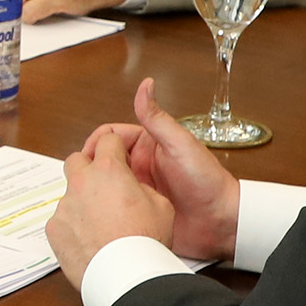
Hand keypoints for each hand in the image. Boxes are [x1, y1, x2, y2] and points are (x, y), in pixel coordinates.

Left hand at [45, 124, 176, 287]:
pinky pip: (62, 219)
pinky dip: (73, 226)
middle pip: (77, 159)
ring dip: (82, 201)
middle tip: (104, 185)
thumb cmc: (146, 241)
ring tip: (101, 223)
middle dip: (89, 167)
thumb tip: (131, 187)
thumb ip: (141, 187)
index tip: (120, 156)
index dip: (117, 146)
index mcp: (108, 170)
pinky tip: (90, 240)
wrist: (125, 274)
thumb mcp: (160, 205)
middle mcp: (82, 183)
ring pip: (69, 193)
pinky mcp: (54, 228)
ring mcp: (65, 206)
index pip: (107, 139)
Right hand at [81, 78, 241, 261]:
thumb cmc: (208, 181)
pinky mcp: (139, 210)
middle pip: (104, 161)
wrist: (221, 221)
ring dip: (97, 188)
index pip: (111, 136)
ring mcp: (139, 189)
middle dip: (92, 167)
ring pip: (106, 184)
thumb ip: (158, 118)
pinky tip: (102, 212)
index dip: (96, 144)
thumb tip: (146, 85)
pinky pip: (115, 207)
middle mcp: (140, 166)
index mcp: (148, 145)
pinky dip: (106, 208)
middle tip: (84, 179)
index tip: (88, 157)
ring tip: (90, 196)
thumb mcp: (179, 144)